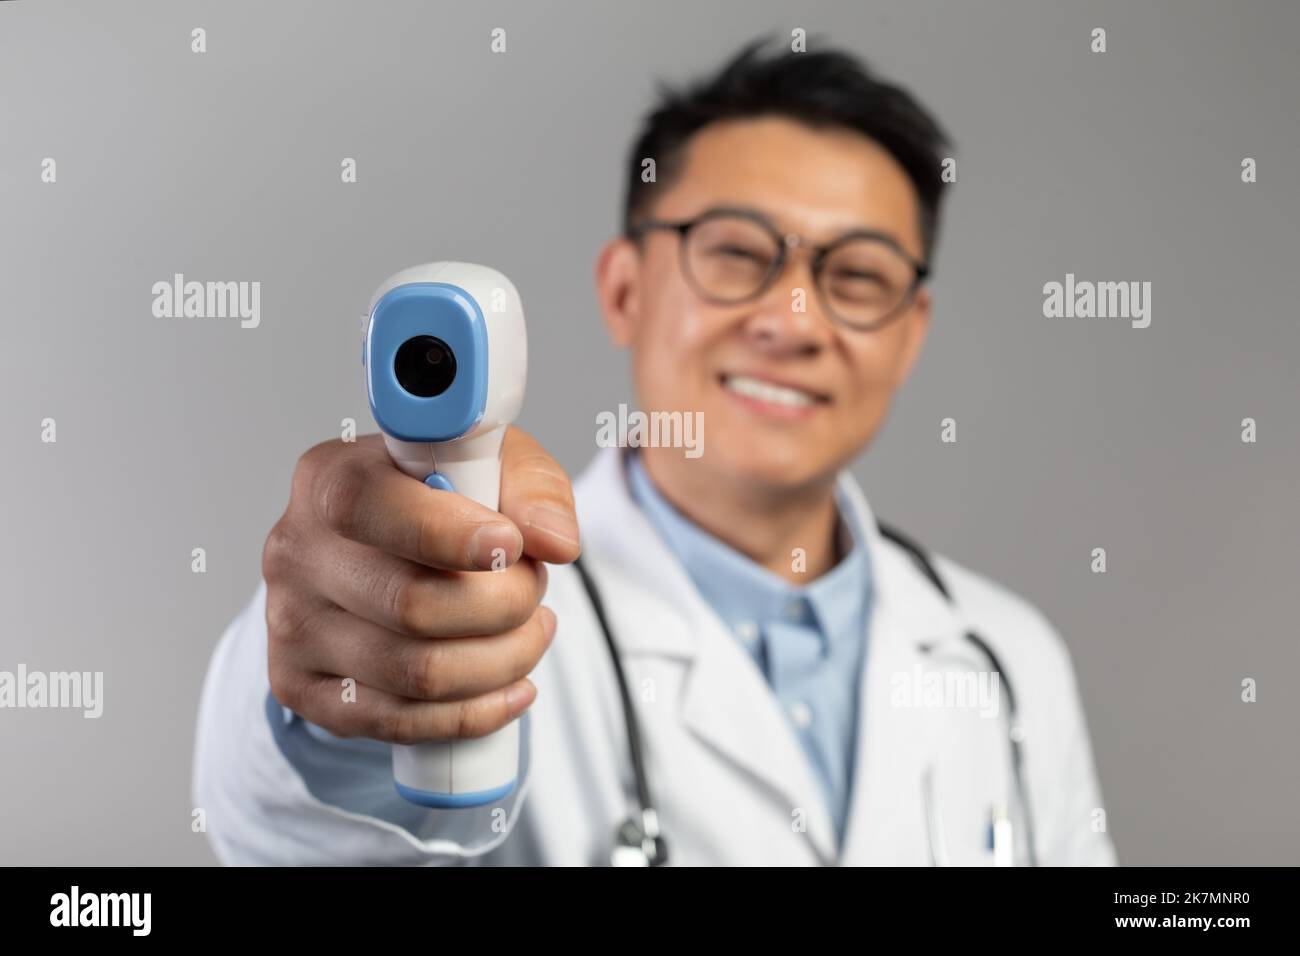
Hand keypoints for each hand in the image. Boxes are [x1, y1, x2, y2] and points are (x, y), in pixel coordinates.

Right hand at [263, 427, 579, 742]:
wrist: (387, 556)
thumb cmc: (445, 500)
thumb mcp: (494, 465)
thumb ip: (531, 487)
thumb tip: (554, 540)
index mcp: (328, 478)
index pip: (366, 506)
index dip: (446, 534)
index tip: (511, 546)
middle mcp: (296, 552)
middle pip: (408, 604)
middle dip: (503, 604)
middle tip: (534, 588)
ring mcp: (292, 627)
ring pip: (415, 673)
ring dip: (502, 660)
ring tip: (532, 630)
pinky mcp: (302, 688)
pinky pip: (399, 722)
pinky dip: (475, 712)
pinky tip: (515, 688)